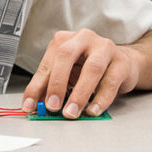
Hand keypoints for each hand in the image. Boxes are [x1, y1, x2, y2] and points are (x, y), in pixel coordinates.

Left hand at [20, 29, 140, 118]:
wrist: (122, 63)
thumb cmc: (89, 67)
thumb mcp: (67, 74)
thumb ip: (51, 87)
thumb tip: (36, 106)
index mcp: (65, 40)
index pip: (47, 64)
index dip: (36, 86)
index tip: (30, 106)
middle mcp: (83, 39)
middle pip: (66, 56)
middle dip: (57, 83)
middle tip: (52, 106)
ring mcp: (105, 47)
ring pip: (92, 68)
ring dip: (79, 93)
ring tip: (71, 112)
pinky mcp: (122, 61)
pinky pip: (111, 81)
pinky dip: (101, 99)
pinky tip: (93, 110)